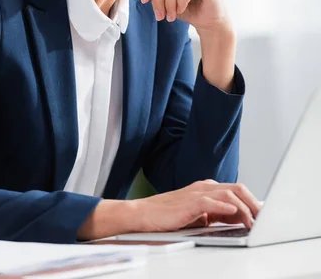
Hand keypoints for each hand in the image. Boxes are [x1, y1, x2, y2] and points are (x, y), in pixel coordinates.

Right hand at [133, 180, 260, 232]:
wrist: (144, 214)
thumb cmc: (169, 216)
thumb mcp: (198, 216)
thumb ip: (217, 215)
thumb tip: (239, 220)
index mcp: (208, 189)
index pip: (236, 191)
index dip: (252, 202)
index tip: (264, 216)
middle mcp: (204, 187)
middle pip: (237, 189)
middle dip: (253, 203)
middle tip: (265, 218)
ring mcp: (197, 193)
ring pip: (227, 194)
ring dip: (243, 208)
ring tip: (253, 221)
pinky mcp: (188, 203)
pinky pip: (210, 202)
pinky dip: (224, 207)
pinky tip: (233, 213)